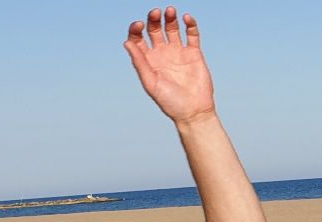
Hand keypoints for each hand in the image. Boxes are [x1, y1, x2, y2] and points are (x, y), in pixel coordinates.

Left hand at [125, 7, 214, 122]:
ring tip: (170, 11)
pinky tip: (186, 18)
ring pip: (172, 29)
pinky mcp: (194, 53)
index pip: (138, 38)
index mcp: (148, 60)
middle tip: (156, 12)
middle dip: (154, 19)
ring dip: (170, 18)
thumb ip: (140, 62)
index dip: (136, 29)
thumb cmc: (169, 101)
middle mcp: (162, 53)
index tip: (140, 25)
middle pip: (155, 29)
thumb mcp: (151, 83)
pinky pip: (192, 35)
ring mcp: (178, 52)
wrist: (193, 111)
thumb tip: (127, 42)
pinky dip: (190, 25)